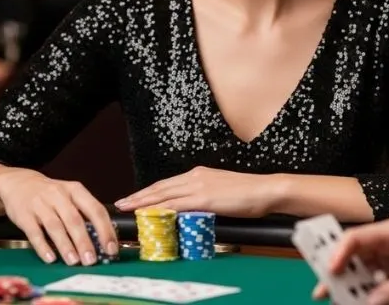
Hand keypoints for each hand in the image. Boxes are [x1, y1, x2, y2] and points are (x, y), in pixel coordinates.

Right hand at [0, 168, 116, 265]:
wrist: (18, 183)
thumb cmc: (50, 194)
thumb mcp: (70, 195)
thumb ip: (84, 213)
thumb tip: (102, 240)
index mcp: (75, 190)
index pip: (95, 209)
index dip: (105, 230)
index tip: (111, 248)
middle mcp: (59, 195)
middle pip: (75, 220)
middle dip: (84, 242)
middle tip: (91, 260)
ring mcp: (40, 204)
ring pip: (55, 226)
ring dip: (66, 246)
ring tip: (74, 261)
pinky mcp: (24, 215)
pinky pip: (34, 233)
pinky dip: (43, 246)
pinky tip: (51, 258)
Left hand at [115, 166, 274, 216]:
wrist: (266, 190)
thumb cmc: (249, 194)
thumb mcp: (222, 193)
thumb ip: (205, 198)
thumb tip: (193, 210)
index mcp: (199, 174)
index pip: (167, 184)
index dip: (149, 191)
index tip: (135, 197)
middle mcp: (195, 177)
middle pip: (160, 187)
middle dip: (139, 196)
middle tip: (122, 203)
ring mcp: (199, 186)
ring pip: (164, 194)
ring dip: (144, 202)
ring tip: (128, 209)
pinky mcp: (205, 198)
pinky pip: (177, 204)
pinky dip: (161, 209)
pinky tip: (151, 214)